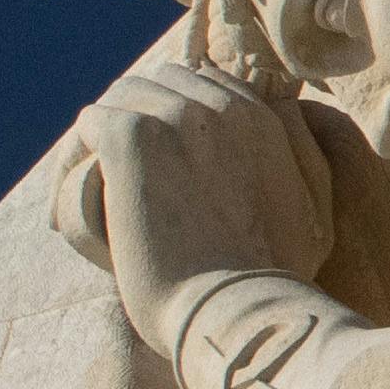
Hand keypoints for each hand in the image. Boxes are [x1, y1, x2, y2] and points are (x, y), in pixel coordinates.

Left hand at [67, 57, 332, 325]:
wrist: (236, 307)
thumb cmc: (276, 276)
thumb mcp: (314, 207)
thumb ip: (304, 151)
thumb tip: (286, 106)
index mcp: (263, 120)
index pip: (206, 82)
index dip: (179, 113)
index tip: (164, 154)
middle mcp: (222, 105)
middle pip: (162, 81)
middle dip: (143, 113)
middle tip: (126, 165)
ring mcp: (175, 116)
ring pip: (124, 96)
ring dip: (109, 131)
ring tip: (98, 178)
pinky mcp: (132, 137)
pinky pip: (91, 121)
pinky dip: (78, 153)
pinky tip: (75, 192)